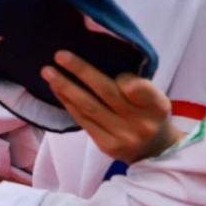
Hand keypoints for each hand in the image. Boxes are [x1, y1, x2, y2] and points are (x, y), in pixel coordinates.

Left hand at [42, 51, 176, 162]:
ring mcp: (123, 136)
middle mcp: (142, 123)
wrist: (154, 150)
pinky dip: (67, 102)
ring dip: (65, 87)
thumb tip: (98, 61)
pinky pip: (82, 120)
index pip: (138, 88)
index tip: (103, 60)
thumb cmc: (148, 113)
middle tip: (60, 55)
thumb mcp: (153, 96)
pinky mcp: (107, 145)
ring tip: (48, 72)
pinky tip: (56, 89)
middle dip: (81, 72)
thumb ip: (135, 84)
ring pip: (89, 107)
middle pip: (107, 93)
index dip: (123, 77)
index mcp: (157, 105)